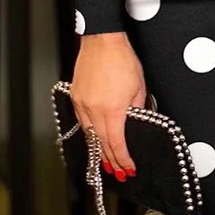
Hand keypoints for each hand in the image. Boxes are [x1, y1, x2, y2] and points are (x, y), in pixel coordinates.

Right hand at [69, 32, 146, 180]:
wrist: (102, 41)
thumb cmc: (122, 59)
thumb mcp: (139, 87)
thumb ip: (137, 108)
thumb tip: (136, 121)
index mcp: (112, 109)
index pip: (117, 143)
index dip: (123, 158)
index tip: (128, 168)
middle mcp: (94, 109)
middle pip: (101, 143)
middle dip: (110, 160)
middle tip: (117, 173)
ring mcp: (82, 103)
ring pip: (89, 134)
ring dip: (98, 150)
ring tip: (105, 162)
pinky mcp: (76, 96)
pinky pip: (82, 121)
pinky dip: (89, 133)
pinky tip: (93, 138)